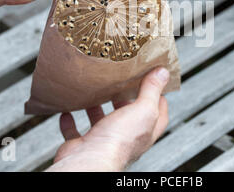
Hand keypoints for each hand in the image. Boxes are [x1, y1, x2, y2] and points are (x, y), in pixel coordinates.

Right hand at [46, 67, 169, 171]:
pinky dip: (71, 122)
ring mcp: (103, 142)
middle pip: (129, 118)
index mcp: (144, 131)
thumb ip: (152, 91)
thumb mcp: (143, 109)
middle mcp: (125, 139)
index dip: (158, 99)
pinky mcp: (83, 146)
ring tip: (96, 94)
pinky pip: (76, 133)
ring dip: (98, 110)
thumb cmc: (118, 140)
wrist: (90, 160)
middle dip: (125, 102)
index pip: (158, 115)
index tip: (155, 83)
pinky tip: (69, 111)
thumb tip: (164, 73)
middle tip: (122, 85)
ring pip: (102, 124)